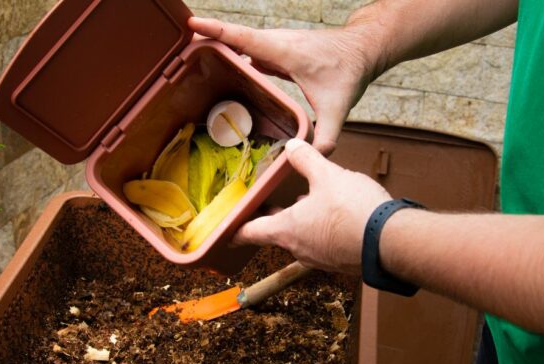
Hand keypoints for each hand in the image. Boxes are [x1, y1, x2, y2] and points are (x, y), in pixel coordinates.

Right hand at [189, 16, 379, 154]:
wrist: (362, 50)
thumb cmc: (349, 70)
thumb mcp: (338, 106)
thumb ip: (327, 134)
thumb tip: (316, 157)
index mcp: (281, 50)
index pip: (241, 37)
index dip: (215, 30)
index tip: (191, 26)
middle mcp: (274, 43)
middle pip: (233, 39)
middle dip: (208, 41)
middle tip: (181, 52)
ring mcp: (275, 45)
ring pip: (241, 44)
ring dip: (220, 48)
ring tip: (194, 61)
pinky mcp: (278, 51)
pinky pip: (250, 52)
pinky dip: (236, 57)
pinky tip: (226, 72)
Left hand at [233, 139, 391, 274]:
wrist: (390, 242)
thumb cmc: (353, 211)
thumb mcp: (327, 175)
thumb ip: (307, 159)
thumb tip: (293, 145)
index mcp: (287, 230)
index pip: (251, 232)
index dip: (236, 229)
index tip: (227, 230)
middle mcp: (300, 248)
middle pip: (279, 233)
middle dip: (276, 218)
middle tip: (273, 204)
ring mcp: (322, 259)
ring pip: (304, 238)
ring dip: (303, 222)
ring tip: (310, 201)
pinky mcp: (342, 261)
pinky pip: (325, 244)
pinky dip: (324, 230)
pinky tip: (338, 215)